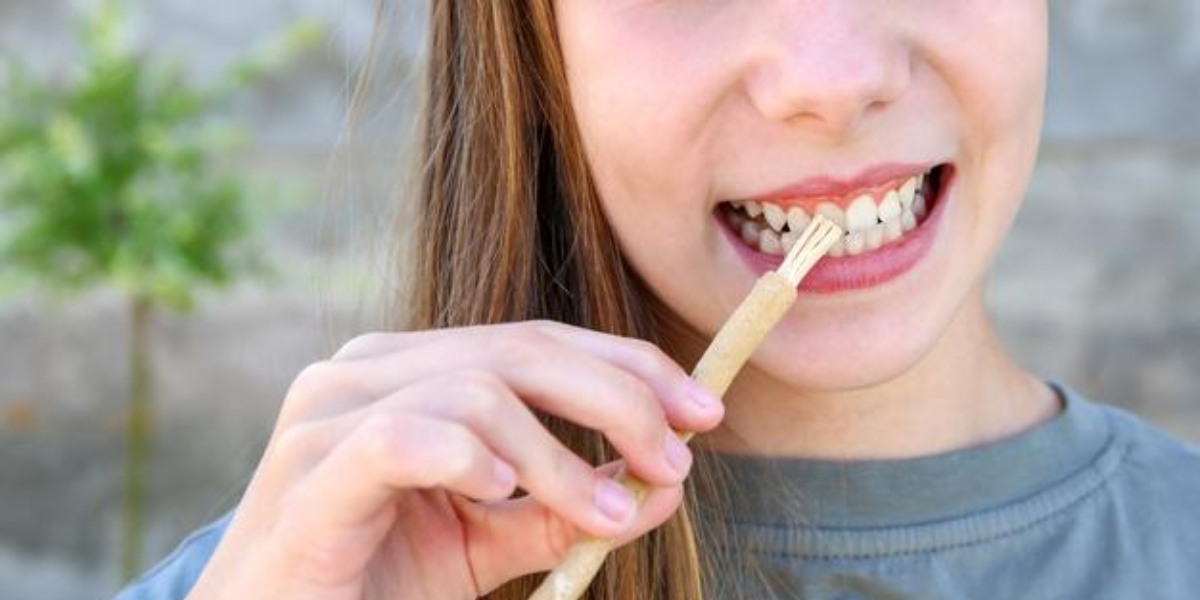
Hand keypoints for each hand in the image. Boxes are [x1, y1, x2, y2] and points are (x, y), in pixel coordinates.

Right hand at [185, 321, 723, 599]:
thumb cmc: (375, 580)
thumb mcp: (489, 540)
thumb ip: (565, 507)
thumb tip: (664, 483)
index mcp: (411, 370)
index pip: (539, 341)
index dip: (630, 368)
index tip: (703, 412)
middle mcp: (367, 371)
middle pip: (520, 351)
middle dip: (617, 400)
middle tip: (674, 459)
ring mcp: (329, 413)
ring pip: (474, 391)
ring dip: (558, 457)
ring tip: (602, 514)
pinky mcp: (307, 471)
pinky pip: (403, 436)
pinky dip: (467, 459)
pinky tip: (497, 495)